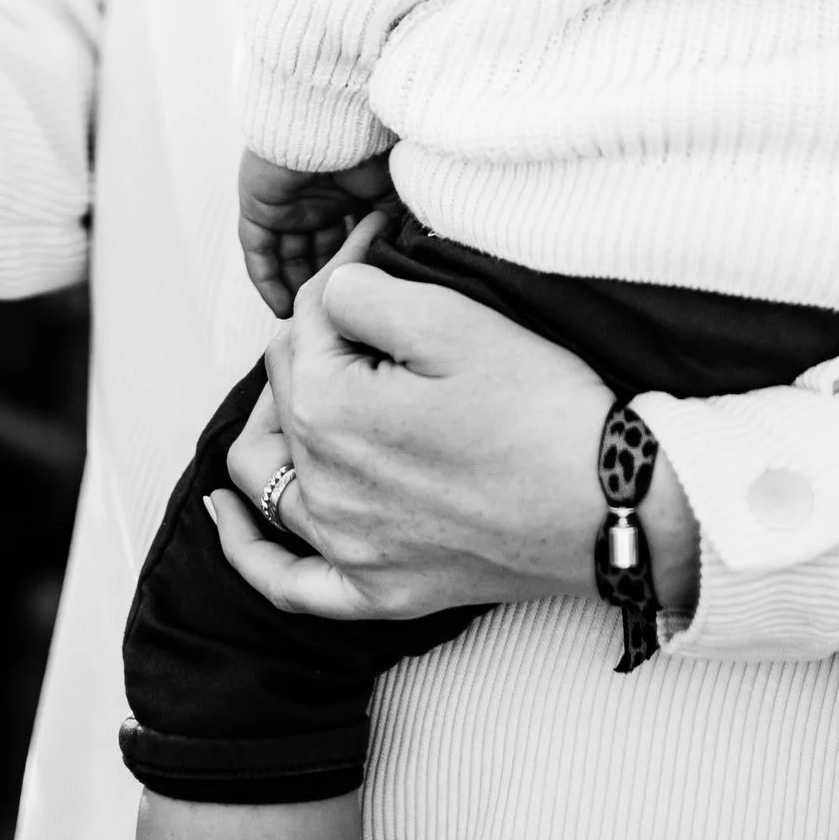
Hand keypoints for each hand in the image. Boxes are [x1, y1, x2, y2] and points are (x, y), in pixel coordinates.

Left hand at [204, 221, 696, 625]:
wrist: (611, 507)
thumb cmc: (540, 409)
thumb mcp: (452, 319)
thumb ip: (364, 292)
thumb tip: (329, 285)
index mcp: (327, 411)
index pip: (303, 323)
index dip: (341, 277)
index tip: (381, 248)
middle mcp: (321, 486)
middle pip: (282, 391)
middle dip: (314, 341)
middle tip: (372, 308)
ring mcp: (348, 547)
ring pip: (268, 474)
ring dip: (272, 423)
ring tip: (304, 386)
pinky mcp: (381, 591)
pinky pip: (286, 581)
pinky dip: (246, 547)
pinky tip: (227, 515)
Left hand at [236, 143, 394, 314]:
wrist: (333, 120)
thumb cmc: (368, 147)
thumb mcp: (393, 193)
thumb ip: (396, 224)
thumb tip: (409, 258)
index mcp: (347, 189)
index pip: (347, 239)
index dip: (352, 270)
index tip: (360, 303)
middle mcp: (316, 196)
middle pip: (316, 249)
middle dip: (324, 283)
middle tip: (333, 319)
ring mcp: (286, 201)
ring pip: (287, 254)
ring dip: (294, 287)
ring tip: (306, 322)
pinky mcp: (258, 204)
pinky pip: (258, 249)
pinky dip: (267, 279)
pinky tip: (279, 306)